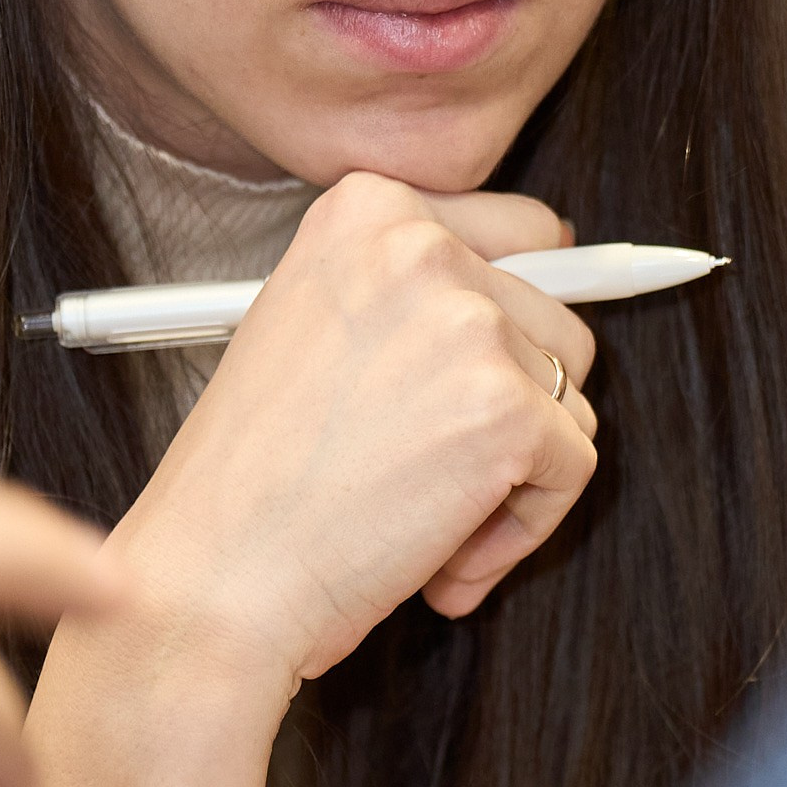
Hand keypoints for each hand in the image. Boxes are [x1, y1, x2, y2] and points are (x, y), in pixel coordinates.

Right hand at [142, 174, 598, 672]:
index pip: (521, 235)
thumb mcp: (310, 328)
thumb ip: (409, 298)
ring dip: (516, 475)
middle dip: (511, 409)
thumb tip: (553, 272)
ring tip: (428, 525)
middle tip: (432, 475)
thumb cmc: (249, 479)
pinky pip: (573, 468)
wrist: (213, 577)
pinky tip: (442, 562)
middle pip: (555, 322)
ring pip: (569, 398)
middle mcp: (422, 246)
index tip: (484, 375)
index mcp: (367, 209)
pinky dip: (524, 528)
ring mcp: (470, 325)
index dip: (510, 320)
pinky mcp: (509, 411)